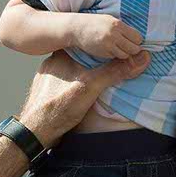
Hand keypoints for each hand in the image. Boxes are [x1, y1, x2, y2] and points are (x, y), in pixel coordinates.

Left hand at [19, 49, 149, 148]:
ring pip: (77, 68)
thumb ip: (115, 71)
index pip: (88, 42)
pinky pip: (71, 80)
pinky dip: (83, 82)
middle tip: (119, 60)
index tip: (120, 45)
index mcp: (62, 55)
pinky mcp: (50, 91)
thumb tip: (141, 58)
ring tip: (108, 75)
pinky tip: (90, 90)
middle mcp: (54, 63)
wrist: (34, 133)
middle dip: (100, 58)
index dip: (105, 43)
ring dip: (91, 72)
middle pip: (84, 55)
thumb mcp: (91, 87)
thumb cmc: (58, 107)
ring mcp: (51, 78)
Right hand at [70, 13, 142, 58]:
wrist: (76, 28)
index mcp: (118, 25)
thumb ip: (123, 28)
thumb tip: (137, 38)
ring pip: (125, 55)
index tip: (134, 40)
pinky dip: (115, 55)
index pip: (137, 37)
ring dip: (124, 53)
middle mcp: (114, 35)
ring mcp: (108, 45)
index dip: (137, 40)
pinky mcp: (103, 53)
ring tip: (118, 47)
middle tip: (128, 46)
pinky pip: (115, 56)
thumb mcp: (110, 20)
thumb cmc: (95, 23)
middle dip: (133, 49)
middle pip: (134, 48)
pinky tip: (110, 49)